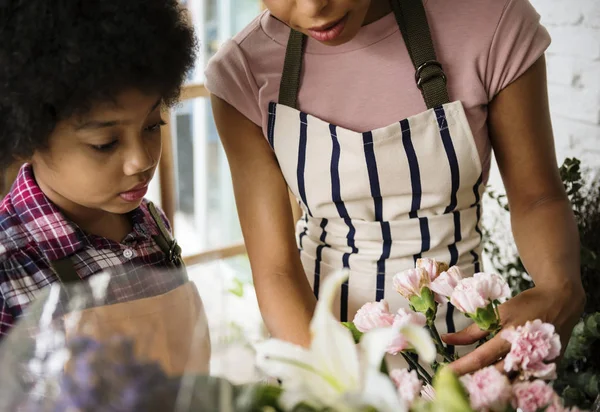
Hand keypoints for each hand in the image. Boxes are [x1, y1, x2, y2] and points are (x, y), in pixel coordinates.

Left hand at [442, 284, 583, 375]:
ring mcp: (538, 365)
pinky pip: (523, 380)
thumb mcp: (499, 313)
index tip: (446, 372)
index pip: (481, 358)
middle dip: (475, 379)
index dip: (462, 367)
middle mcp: (525, 355)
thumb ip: (473, 331)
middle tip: (458, 379)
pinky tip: (497, 376)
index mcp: (511, 338)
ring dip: (492, 381)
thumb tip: (447, 339)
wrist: (562, 303)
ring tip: (475, 378)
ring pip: (509, 381)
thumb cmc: (528, 305)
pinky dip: (508, 379)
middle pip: (495, 375)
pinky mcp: (546, 369)